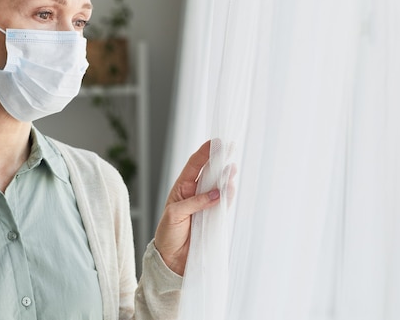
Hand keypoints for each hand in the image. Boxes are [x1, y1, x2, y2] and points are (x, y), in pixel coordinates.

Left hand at [154, 140, 235, 275]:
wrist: (172, 258)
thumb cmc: (168, 233)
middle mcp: (195, 193)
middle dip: (219, 160)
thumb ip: (195, 202)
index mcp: (181, 188)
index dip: (204, 152)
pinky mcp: (213, 217)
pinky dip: (228, 195)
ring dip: (225, 177)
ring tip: (231, 168)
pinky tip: (231, 187)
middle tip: (230, 148)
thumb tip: (216, 193)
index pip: (194, 165)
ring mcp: (205, 204)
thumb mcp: (175, 214)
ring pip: (218, 186)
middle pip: (209, 172)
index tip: (215, 142)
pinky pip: (223, 203)